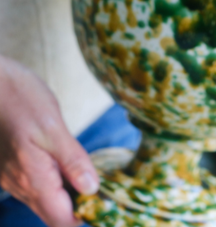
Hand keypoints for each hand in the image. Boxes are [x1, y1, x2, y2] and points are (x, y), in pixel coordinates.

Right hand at [0, 56, 98, 226]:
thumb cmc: (20, 98)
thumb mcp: (53, 125)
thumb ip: (73, 160)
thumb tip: (93, 189)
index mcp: (34, 179)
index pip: (62, 220)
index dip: (86, 218)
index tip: (107, 205)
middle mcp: (21, 186)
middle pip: (54, 214)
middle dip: (80, 209)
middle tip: (106, 189)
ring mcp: (13, 179)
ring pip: (45, 201)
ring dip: (68, 195)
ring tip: (90, 175)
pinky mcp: (10, 169)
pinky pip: (35, 186)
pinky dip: (55, 182)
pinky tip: (68, 164)